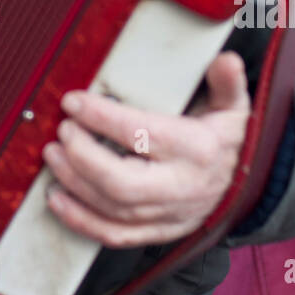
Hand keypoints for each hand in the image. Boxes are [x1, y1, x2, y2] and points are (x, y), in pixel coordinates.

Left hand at [42, 51, 250, 247]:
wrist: (242, 185)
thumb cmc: (226, 139)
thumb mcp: (233, 106)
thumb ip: (227, 82)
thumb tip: (226, 60)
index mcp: (197, 150)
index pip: (143, 135)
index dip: (102, 117)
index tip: (73, 101)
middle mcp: (181, 188)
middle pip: (121, 183)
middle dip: (82, 156)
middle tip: (63, 130)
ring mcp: (167, 216)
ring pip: (111, 209)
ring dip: (74, 183)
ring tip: (52, 154)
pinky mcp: (156, 233)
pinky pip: (112, 235)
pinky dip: (79, 220)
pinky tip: (56, 198)